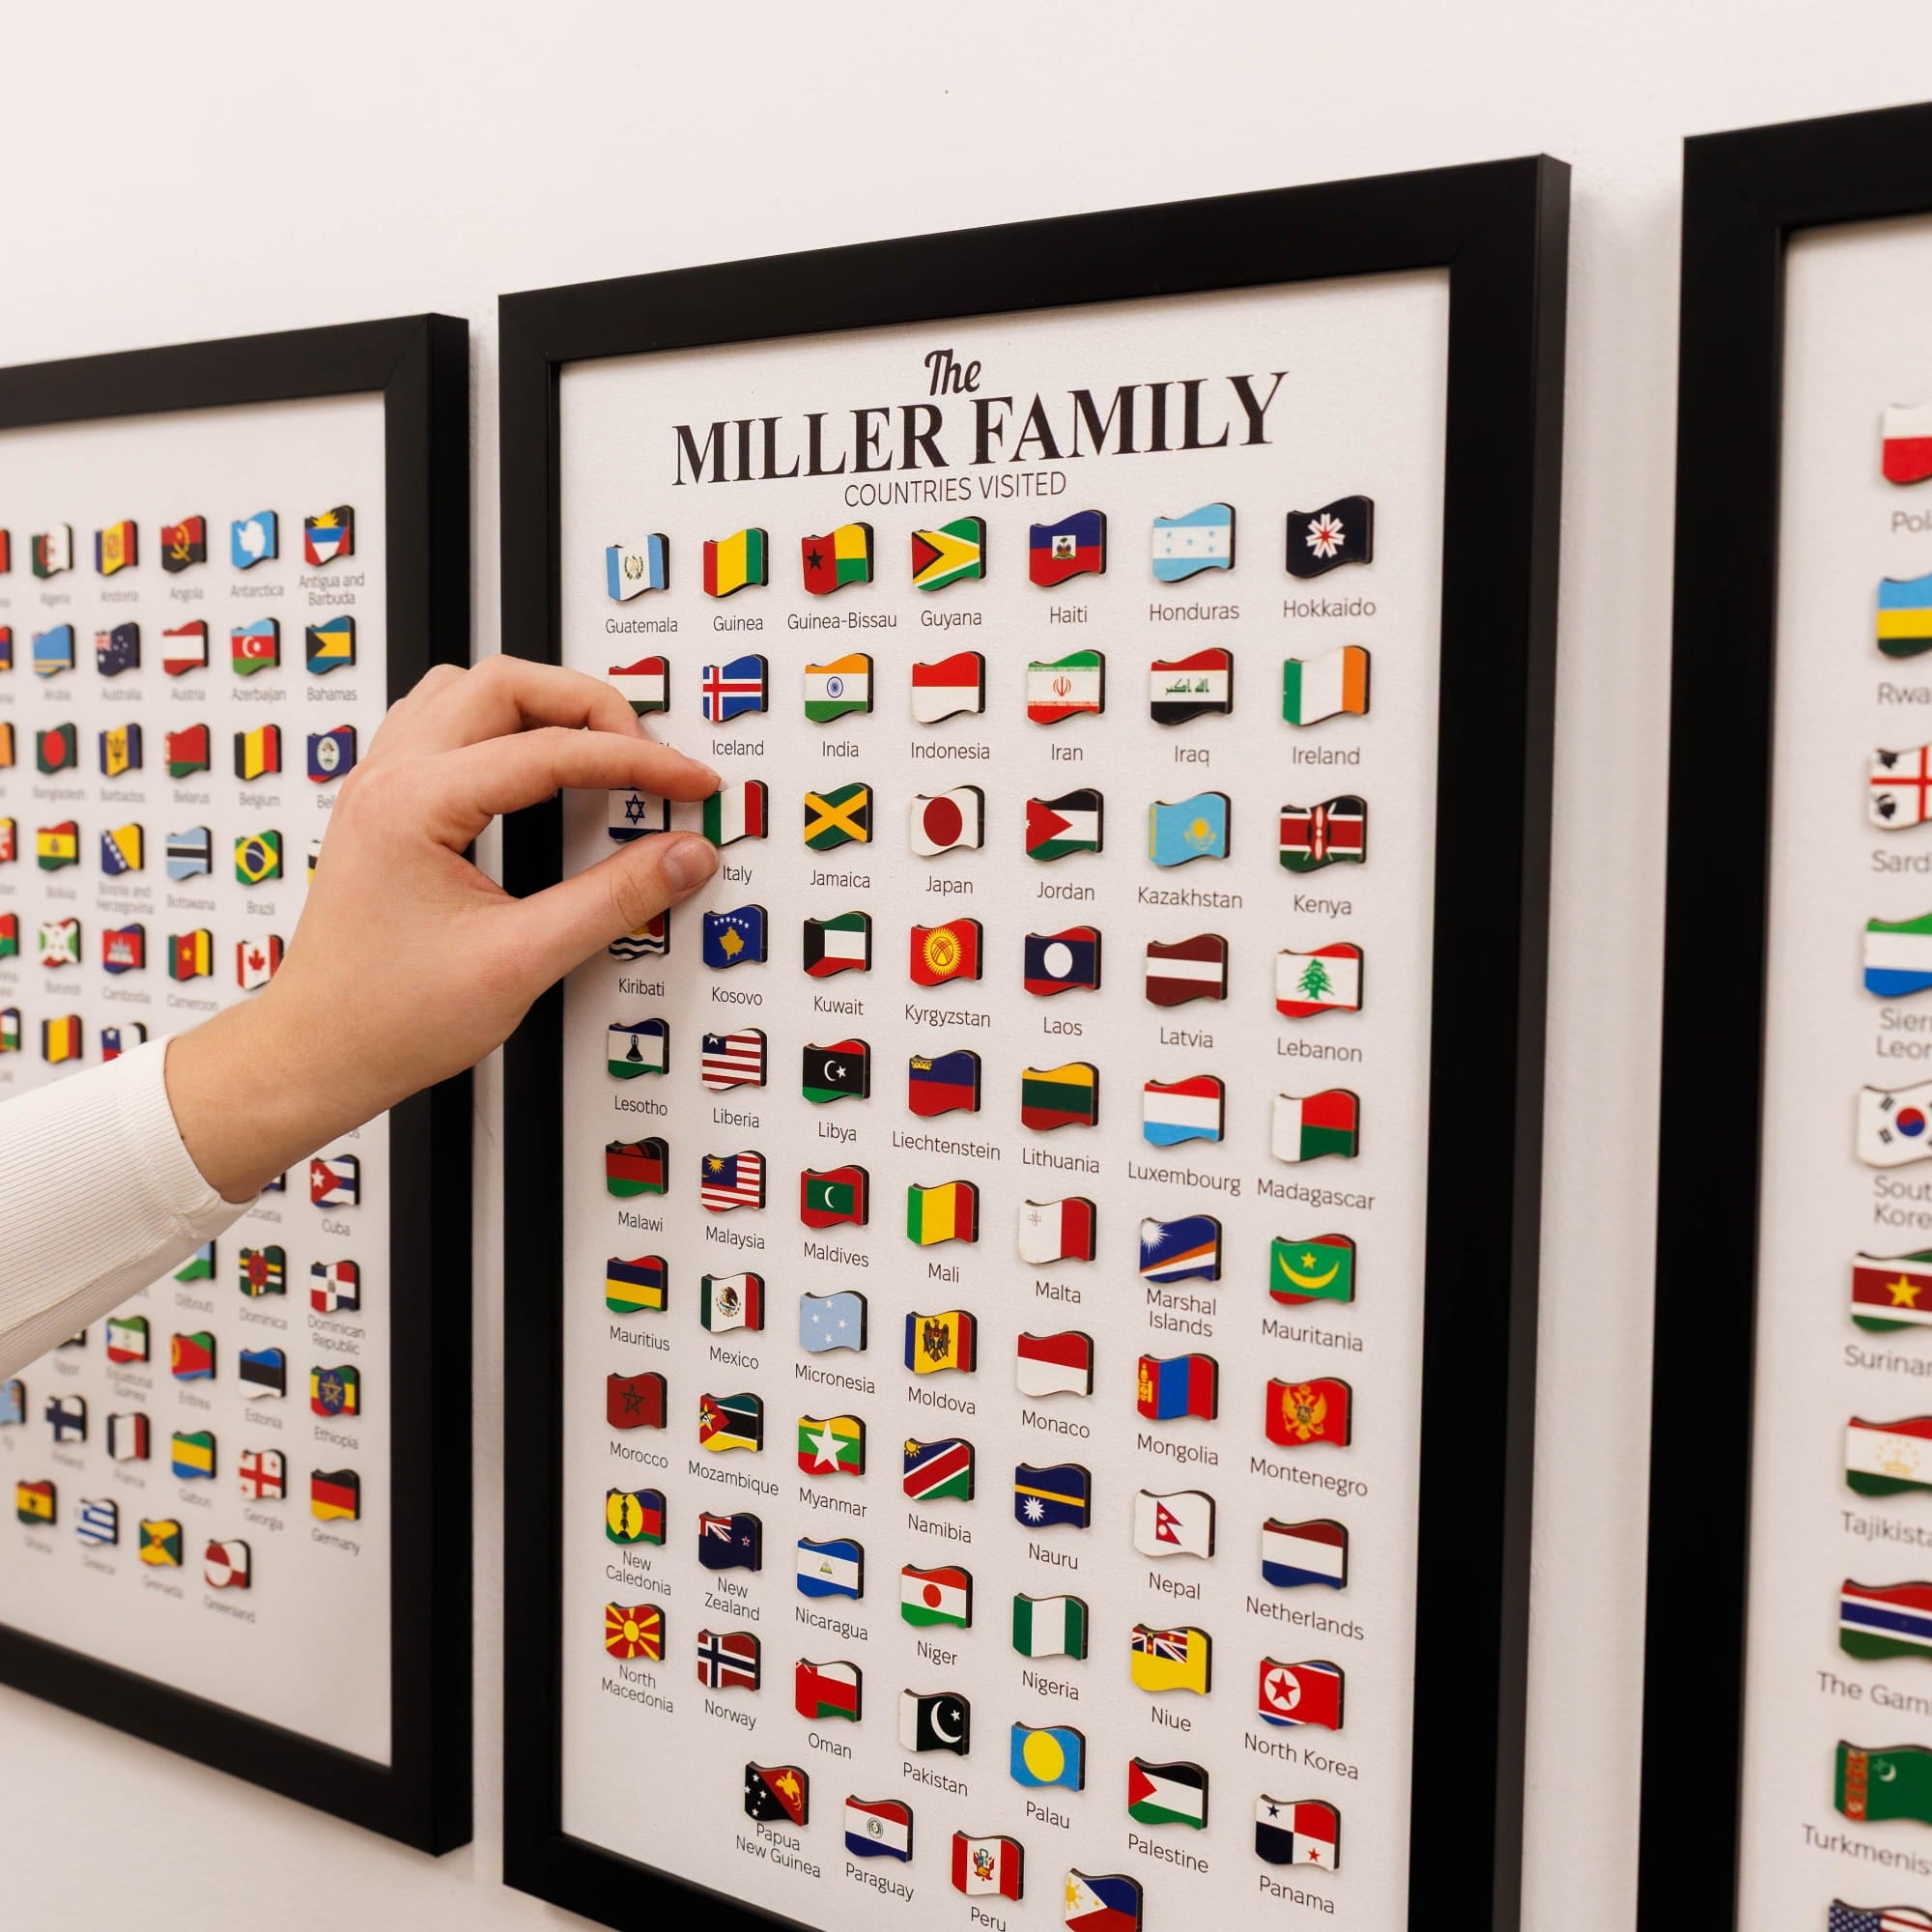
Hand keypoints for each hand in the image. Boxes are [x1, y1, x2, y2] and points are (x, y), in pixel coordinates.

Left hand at [165, 657, 719, 1200]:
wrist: (316, 1054)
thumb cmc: (386, 1019)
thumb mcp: (521, 962)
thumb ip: (613, 901)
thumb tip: (679, 858)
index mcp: (414, 802)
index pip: (552, 750)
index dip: (638, 761)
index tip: (688, 783)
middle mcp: (389, 777)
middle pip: (506, 684)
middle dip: (591, 707)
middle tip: (648, 754)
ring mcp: (380, 785)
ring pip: (471, 690)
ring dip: (542, 705)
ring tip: (599, 747)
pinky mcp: (384, 805)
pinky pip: (445, 723)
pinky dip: (502, 727)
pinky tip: (533, 765)